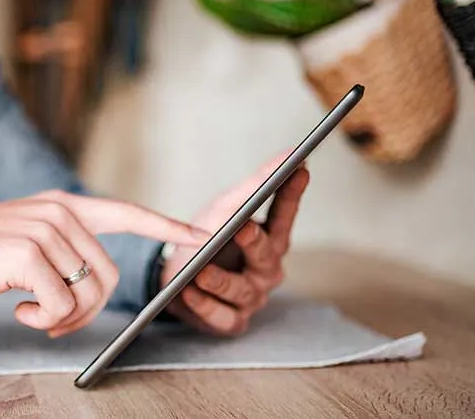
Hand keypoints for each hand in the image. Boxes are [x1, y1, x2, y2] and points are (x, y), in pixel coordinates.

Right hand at [0, 189, 211, 337]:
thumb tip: (98, 285)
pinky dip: (43, 319)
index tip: (201, 238)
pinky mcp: (28, 254)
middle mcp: (59, 211)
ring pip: (89, 292)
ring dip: (66, 317)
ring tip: (36, 314)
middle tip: (55, 321)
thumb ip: (66, 249)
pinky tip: (21, 310)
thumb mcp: (30, 241)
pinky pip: (60, 305)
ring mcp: (45, 229)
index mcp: (64, 205)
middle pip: (108, 274)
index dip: (165, 227)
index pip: (127, 213)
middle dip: (88, 309)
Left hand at [160, 152, 309, 335]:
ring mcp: (251, 298)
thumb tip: (290, 153)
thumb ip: (256, 185)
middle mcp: (266, 270)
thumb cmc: (206, 239)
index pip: (284, 215)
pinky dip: (204, 306)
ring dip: (219, 280)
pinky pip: (223, 317)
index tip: (300, 169)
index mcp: (269, 241)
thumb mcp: (225, 208)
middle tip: (242, 227)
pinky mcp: (232, 321)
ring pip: (242, 291)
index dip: (292, 194)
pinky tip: (188, 292)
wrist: (174, 278)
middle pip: (266, 256)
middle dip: (254, 242)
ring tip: (199, 271)